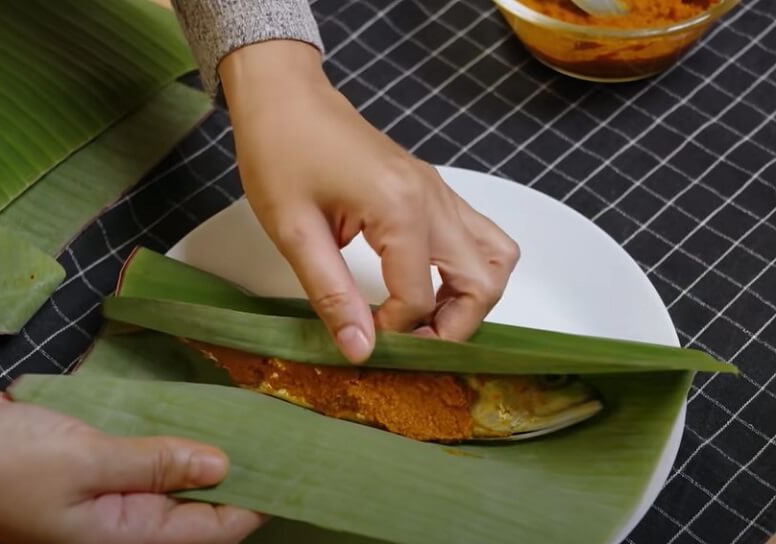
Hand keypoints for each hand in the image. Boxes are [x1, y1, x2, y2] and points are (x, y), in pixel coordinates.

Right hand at [0, 385, 263, 543]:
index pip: (214, 530)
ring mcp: (113, 497)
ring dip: (207, 452)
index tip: (296, 471)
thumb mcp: (86, 464)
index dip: (257, 503)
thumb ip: (155, 465)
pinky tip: (197, 414)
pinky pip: (149, 459)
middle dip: (239, 475)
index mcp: (127, 538)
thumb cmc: (6, 465)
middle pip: (200, 506)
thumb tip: (223, 466)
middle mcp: (126, 524)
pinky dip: (173, 439)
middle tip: (280, 434)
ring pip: (177, 479)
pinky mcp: (100, 468)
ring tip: (251, 421)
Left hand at [220, 41, 519, 362]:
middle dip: (455, 326)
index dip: (395, 331)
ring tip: (428, 317)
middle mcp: (434, 199)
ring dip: (472, 296)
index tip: (363, 336)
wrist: (285, 95)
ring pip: (496, 257)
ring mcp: (439, 192)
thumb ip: (332, 295)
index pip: (420, 297)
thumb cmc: (280, 152)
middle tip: (412, 341)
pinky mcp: (432, 190)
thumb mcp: (294, 232)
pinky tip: (425, 283)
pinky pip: (476, 236)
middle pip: (484, 281)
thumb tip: (360, 349)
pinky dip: (465, 270)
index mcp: (401, 209)